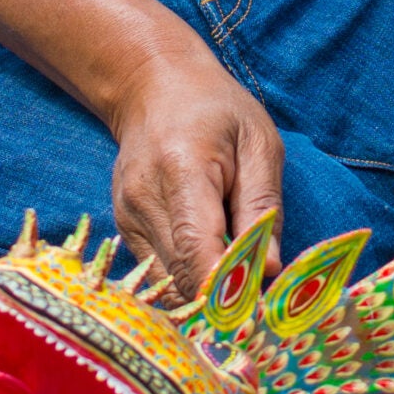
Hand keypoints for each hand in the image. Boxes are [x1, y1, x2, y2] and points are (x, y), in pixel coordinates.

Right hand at [105, 37, 284, 301]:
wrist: (152, 86)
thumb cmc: (216, 109)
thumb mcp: (258, 143)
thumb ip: (263, 206)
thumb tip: (270, 270)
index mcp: (182, 170)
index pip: (199, 248)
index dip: (229, 288)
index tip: (262, 307)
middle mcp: (144, 198)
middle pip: (182, 276)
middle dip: (224, 299)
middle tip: (264, 303)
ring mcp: (127, 215)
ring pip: (167, 283)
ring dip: (205, 294)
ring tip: (241, 285)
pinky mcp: (123, 227)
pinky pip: (157, 272)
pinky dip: (187, 280)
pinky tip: (214, 268)